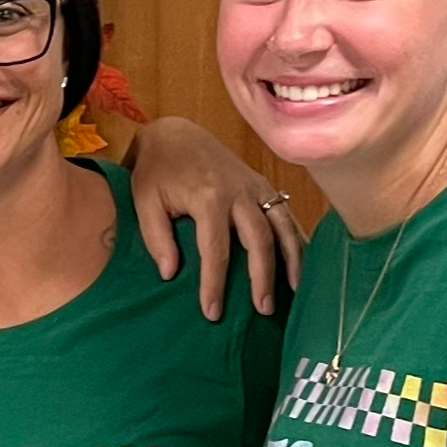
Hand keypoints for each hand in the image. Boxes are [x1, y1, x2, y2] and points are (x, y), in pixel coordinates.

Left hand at [128, 117, 307, 318]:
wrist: (176, 134)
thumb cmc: (156, 172)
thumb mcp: (144, 202)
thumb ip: (157, 238)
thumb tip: (170, 274)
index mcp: (208, 195)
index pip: (215, 249)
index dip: (215, 283)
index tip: (212, 312)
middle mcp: (239, 191)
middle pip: (259, 239)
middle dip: (263, 276)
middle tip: (264, 309)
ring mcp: (255, 187)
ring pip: (282, 226)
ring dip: (292, 259)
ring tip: (295, 292)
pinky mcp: (264, 186)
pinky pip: (287, 215)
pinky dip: (297, 240)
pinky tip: (302, 265)